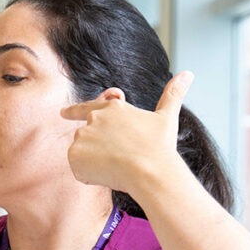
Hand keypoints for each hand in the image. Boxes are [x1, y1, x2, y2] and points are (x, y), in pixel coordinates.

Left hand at [59, 71, 193, 193]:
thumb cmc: (160, 146)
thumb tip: (188, 74)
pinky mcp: (75, 156)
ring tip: (117, 166)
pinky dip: (89, 176)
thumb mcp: (167, 117)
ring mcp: (82, 137)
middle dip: (98, 149)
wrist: (150, 170)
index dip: (73, 112)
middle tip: (120, 158)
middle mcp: (93, 119)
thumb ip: (172, 95)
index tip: (62, 113)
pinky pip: (79, 170)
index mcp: (112, 109)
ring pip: (83, 154)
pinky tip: (107, 174)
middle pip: (87, 138)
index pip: (87, 107)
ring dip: (94, 163)